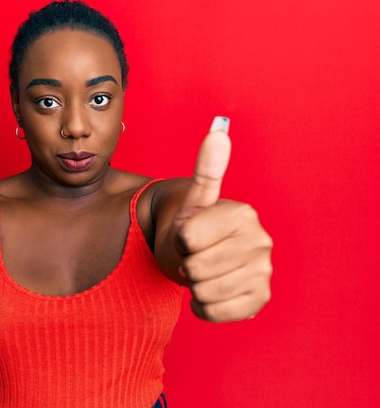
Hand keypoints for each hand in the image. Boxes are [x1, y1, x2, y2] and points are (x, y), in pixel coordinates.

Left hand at [173, 118, 272, 321]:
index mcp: (244, 214)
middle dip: (187, 264)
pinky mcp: (259, 300)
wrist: (200, 260)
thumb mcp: (193, 201)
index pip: (187, 239)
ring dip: (193, 285)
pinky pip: (215, 312)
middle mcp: (261, 242)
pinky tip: (211, 291)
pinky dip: (203, 306)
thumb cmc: (192, 229)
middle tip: (196, 256)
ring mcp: (264, 273)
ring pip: (204, 291)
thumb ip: (206, 169)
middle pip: (196, 267)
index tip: (188, 235)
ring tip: (204, 271)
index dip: (179, 240)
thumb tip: (218, 130)